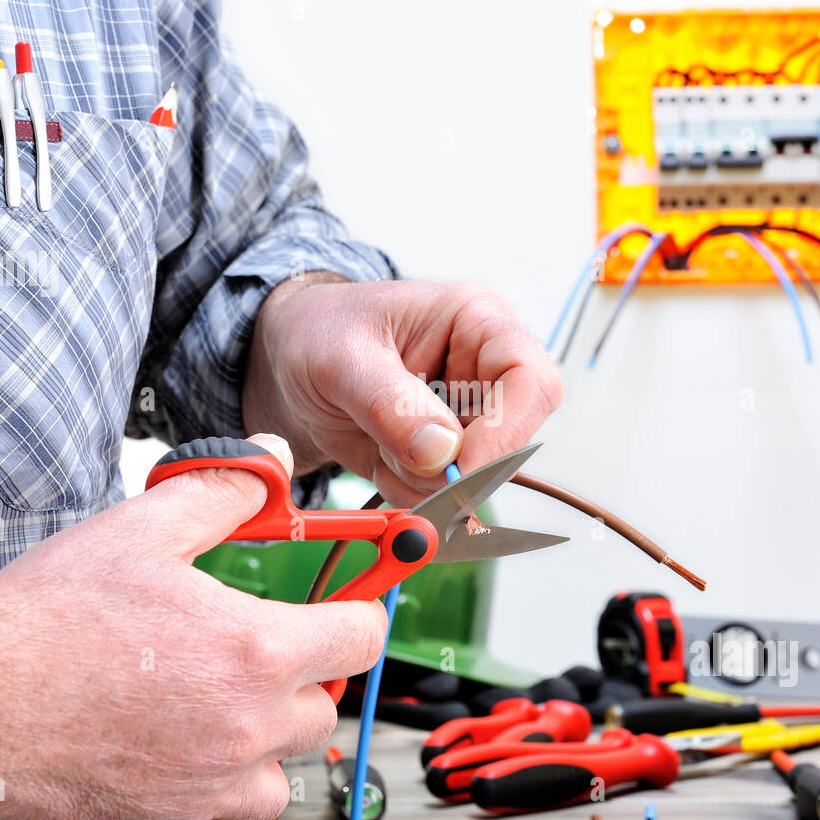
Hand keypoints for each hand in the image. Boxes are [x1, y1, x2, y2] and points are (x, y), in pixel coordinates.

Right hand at [0, 433, 384, 819]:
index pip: (361, 637)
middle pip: (323, 705)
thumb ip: (223, 493)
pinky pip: (230, 811)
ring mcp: (214, 787)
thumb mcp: (141, 530)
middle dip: (301, 675)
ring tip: (210, 703)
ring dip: (264, 738)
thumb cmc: (48, 625)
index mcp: (255, 651)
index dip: (357, 611)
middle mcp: (247, 727)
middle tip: (251, 650)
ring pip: (283, 769)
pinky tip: (174, 745)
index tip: (343, 606)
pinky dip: (219, 783)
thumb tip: (272, 464)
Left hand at [243, 276, 561, 505]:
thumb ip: (390, 404)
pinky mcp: (445, 455)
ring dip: (421, 480)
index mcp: (477, 323)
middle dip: (454, 467)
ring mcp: (467, 418)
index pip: (532, 382)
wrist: (287, 361)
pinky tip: (376, 455)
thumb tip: (443, 454)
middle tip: (398, 463)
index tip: (458, 469)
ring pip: (476, 478)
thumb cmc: (317, 333)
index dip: (507, 432)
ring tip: (374, 440)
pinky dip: (406, 490)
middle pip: (512, 440)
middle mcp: (484, 371)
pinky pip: (443, 496)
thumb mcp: (341, 358)